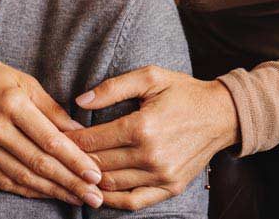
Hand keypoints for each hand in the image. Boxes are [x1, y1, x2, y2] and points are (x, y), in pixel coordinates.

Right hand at [0, 52, 104, 207]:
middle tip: (94, 196)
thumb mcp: (25, 82)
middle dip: (70, 182)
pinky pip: (5, 180)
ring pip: (22, 176)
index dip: (74, 160)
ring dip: (53, 191)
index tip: (95, 174)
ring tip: (78, 198)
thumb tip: (79, 133)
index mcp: (11, 103)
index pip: (49, 139)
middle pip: (38, 162)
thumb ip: (52, 110)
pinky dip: (29, 190)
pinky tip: (49, 194)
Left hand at [65, 66, 239, 210]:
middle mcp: (150, 155)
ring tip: (72, 172)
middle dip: (74, 160)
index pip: (93, 141)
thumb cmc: (183, 92)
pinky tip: (98, 192)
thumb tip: (79, 101)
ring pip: (112, 184)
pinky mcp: (170, 187)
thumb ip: (112, 88)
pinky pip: (133, 201)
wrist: (222, 114)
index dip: (70, 140)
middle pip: (98, 164)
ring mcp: (161, 175)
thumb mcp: (150, 77)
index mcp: (142, 126)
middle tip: (57, 155)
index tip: (56, 137)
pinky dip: (112, 200)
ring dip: (89, 180)